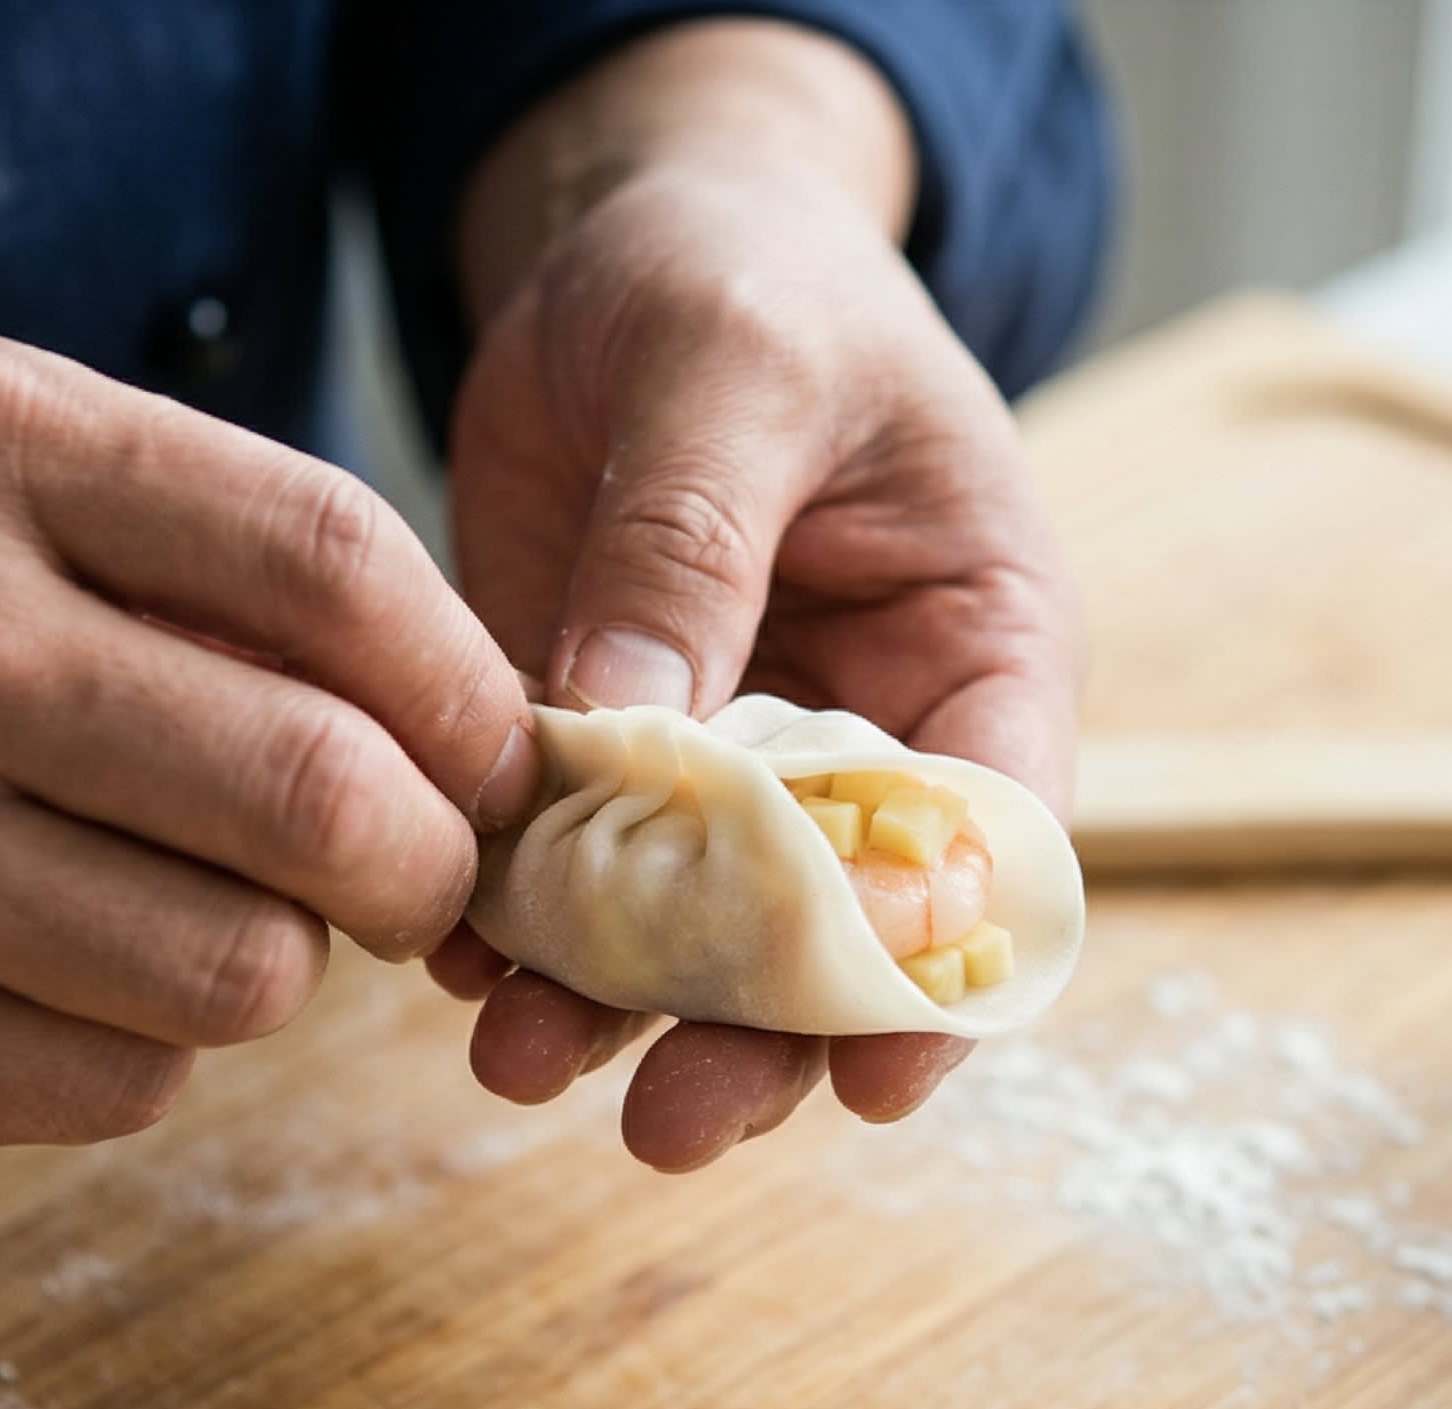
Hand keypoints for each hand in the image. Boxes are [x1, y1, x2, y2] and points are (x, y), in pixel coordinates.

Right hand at [0, 330, 534, 1144]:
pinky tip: (55, 964)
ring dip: (275, 956)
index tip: (491, 743)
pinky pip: (122, 1086)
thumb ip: (199, 539)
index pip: (334, 563)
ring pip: (244, 976)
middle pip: (328, 800)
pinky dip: (143, 1043)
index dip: (466, 682)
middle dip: (432, 858)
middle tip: (415, 864)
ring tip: (190, 897)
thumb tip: (463, 715)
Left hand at [431, 30, 1082, 1171]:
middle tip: (661, 1122)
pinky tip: (455, 954)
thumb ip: (693, 544)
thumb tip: (626, 736)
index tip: (868, 1078)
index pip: (997, 838)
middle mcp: (865, 726)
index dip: (942, 969)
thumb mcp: (733, 371)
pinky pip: (571, 859)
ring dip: (618, 1006)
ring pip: (697, 925)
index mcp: (977, 641)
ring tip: (515, 1059)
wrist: (622, 243)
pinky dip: (518, 920)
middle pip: (841, 925)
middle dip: (755, 1034)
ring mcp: (728, 752)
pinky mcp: (602, 743)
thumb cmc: (742, 274)